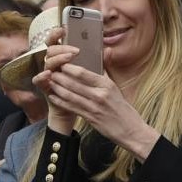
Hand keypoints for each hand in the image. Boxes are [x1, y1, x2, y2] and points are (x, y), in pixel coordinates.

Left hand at [34, 41, 160, 160]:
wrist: (131, 130)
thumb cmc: (122, 108)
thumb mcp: (116, 87)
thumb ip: (106, 70)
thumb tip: (105, 51)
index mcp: (106, 84)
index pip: (83, 73)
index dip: (69, 67)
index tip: (60, 63)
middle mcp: (99, 94)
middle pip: (74, 83)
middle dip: (59, 77)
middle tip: (50, 71)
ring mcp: (94, 107)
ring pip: (70, 95)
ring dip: (58, 88)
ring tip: (50, 82)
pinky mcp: (90, 118)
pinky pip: (72, 108)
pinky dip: (61, 102)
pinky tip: (53, 96)